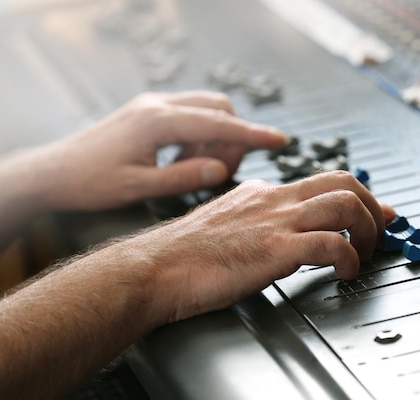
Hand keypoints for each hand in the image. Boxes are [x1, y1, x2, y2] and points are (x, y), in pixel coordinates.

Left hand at [32, 90, 285, 211]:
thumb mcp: (138, 187)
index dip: (252, 134)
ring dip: (215, 139)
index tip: (279, 140)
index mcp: (156, 121)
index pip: (217, 123)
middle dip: (232, 137)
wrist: (53, 171)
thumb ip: (183, 178)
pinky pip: (189, 116)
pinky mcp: (149, 112)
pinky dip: (199, 137)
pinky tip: (184, 162)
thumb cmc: (89, 182)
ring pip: (206, 110)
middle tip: (224, 171)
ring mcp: (152, 105)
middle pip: (218, 108)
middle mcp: (157, 105)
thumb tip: (220, 170)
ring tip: (197, 171)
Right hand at [127, 170, 394, 322]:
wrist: (154, 269)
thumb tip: (274, 235)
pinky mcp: (275, 248)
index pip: (321, 182)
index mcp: (262, 193)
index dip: (354, 197)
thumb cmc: (181, 256)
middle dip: (372, 205)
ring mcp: (276, 221)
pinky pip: (332, 244)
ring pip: (346, 204)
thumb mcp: (225, 226)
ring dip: (368, 230)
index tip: (372, 210)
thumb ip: (254, 223)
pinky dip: (349, 258)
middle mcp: (274, 199)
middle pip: (344, 181)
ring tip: (366, 254)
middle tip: (382, 229)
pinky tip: (344, 273)